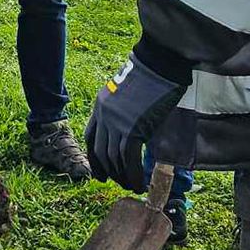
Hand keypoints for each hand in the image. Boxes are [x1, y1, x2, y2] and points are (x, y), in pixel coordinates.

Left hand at [84, 53, 186, 190]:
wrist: (159, 63)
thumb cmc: (152, 74)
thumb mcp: (130, 94)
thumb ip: (127, 113)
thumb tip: (136, 132)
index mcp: (101, 105)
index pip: (91, 138)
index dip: (95, 159)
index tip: (101, 173)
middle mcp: (104, 116)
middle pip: (100, 152)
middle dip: (109, 171)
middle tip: (120, 183)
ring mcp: (117, 123)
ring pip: (113, 159)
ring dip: (123, 176)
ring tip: (133, 186)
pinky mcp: (133, 128)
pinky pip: (129, 159)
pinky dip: (133, 174)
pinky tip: (139, 182)